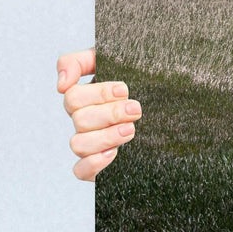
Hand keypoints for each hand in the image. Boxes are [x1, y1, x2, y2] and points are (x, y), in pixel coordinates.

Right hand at [57, 48, 141, 181]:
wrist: (171, 108)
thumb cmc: (140, 80)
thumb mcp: (113, 60)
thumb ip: (79, 62)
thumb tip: (61, 84)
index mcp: (85, 98)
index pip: (73, 96)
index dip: (98, 93)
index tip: (124, 89)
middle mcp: (84, 121)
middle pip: (80, 119)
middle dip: (110, 113)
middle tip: (136, 110)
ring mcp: (90, 144)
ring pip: (78, 144)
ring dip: (105, 136)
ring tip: (131, 130)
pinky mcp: (97, 166)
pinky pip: (80, 171)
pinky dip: (93, 163)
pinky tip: (114, 153)